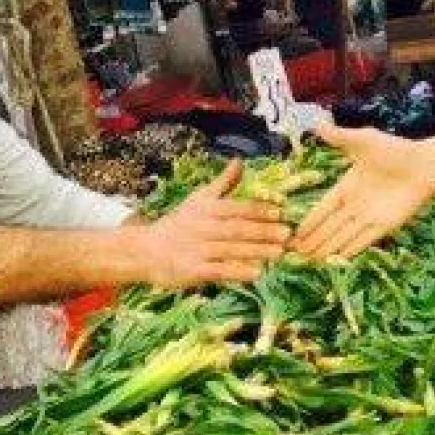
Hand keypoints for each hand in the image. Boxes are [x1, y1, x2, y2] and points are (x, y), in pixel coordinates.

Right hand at [140, 161, 289, 285]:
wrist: (146, 251)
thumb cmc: (179, 224)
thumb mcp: (199, 200)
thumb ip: (223, 183)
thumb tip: (239, 161)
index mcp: (207, 209)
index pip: (237, 208)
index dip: (259, 210)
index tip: (281, 213)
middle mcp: (202, 227)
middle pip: (237, 229)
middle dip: (264, 232)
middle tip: (288, 234)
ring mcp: (197, 249)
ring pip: (232, 250)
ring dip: (257, 252)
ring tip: (279, 253)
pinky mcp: (193, 270)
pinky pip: (219, 271)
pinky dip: (238, 272)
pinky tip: (257, 273)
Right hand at [294, 125, 434, 259]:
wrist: (426, 164)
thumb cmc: (396, 150)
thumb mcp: (364, 141)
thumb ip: (340, 137)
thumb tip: (316, 125)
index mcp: (348, 186)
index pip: (323, 208)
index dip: (310, 222)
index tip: (294, 233)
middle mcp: (356, 205)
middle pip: (330, 227)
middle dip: (313, 241)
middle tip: (294, 255)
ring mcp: (370, 216)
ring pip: (343, 237)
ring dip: (327, 250)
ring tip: (310, 262)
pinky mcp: (385, 226)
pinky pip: (362, 241)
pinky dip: (349, 252)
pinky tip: (336, 262)